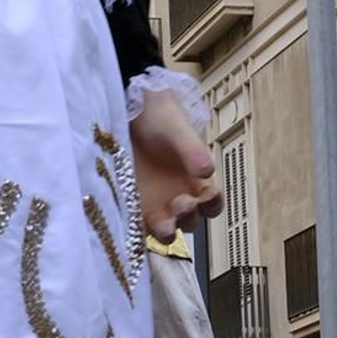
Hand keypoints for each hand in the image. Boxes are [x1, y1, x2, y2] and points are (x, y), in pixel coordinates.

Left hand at [130, 88, 220, 241]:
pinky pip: (137, 227)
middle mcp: (177, 194)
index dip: (211, 205)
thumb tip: (207, 170)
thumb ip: (192, 150)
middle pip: (190, 220)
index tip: (205, 197)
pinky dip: (139, 231)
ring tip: (162, 223)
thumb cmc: (156, 114)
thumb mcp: (175, 128)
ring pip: (166, 229)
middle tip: (181, 204)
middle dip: (188, 217)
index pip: (212, 203)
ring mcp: (154, 201)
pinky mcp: (130, 204)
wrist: (124, 105)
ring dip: (167, 230)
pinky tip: (138, 226)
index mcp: (195, 178)